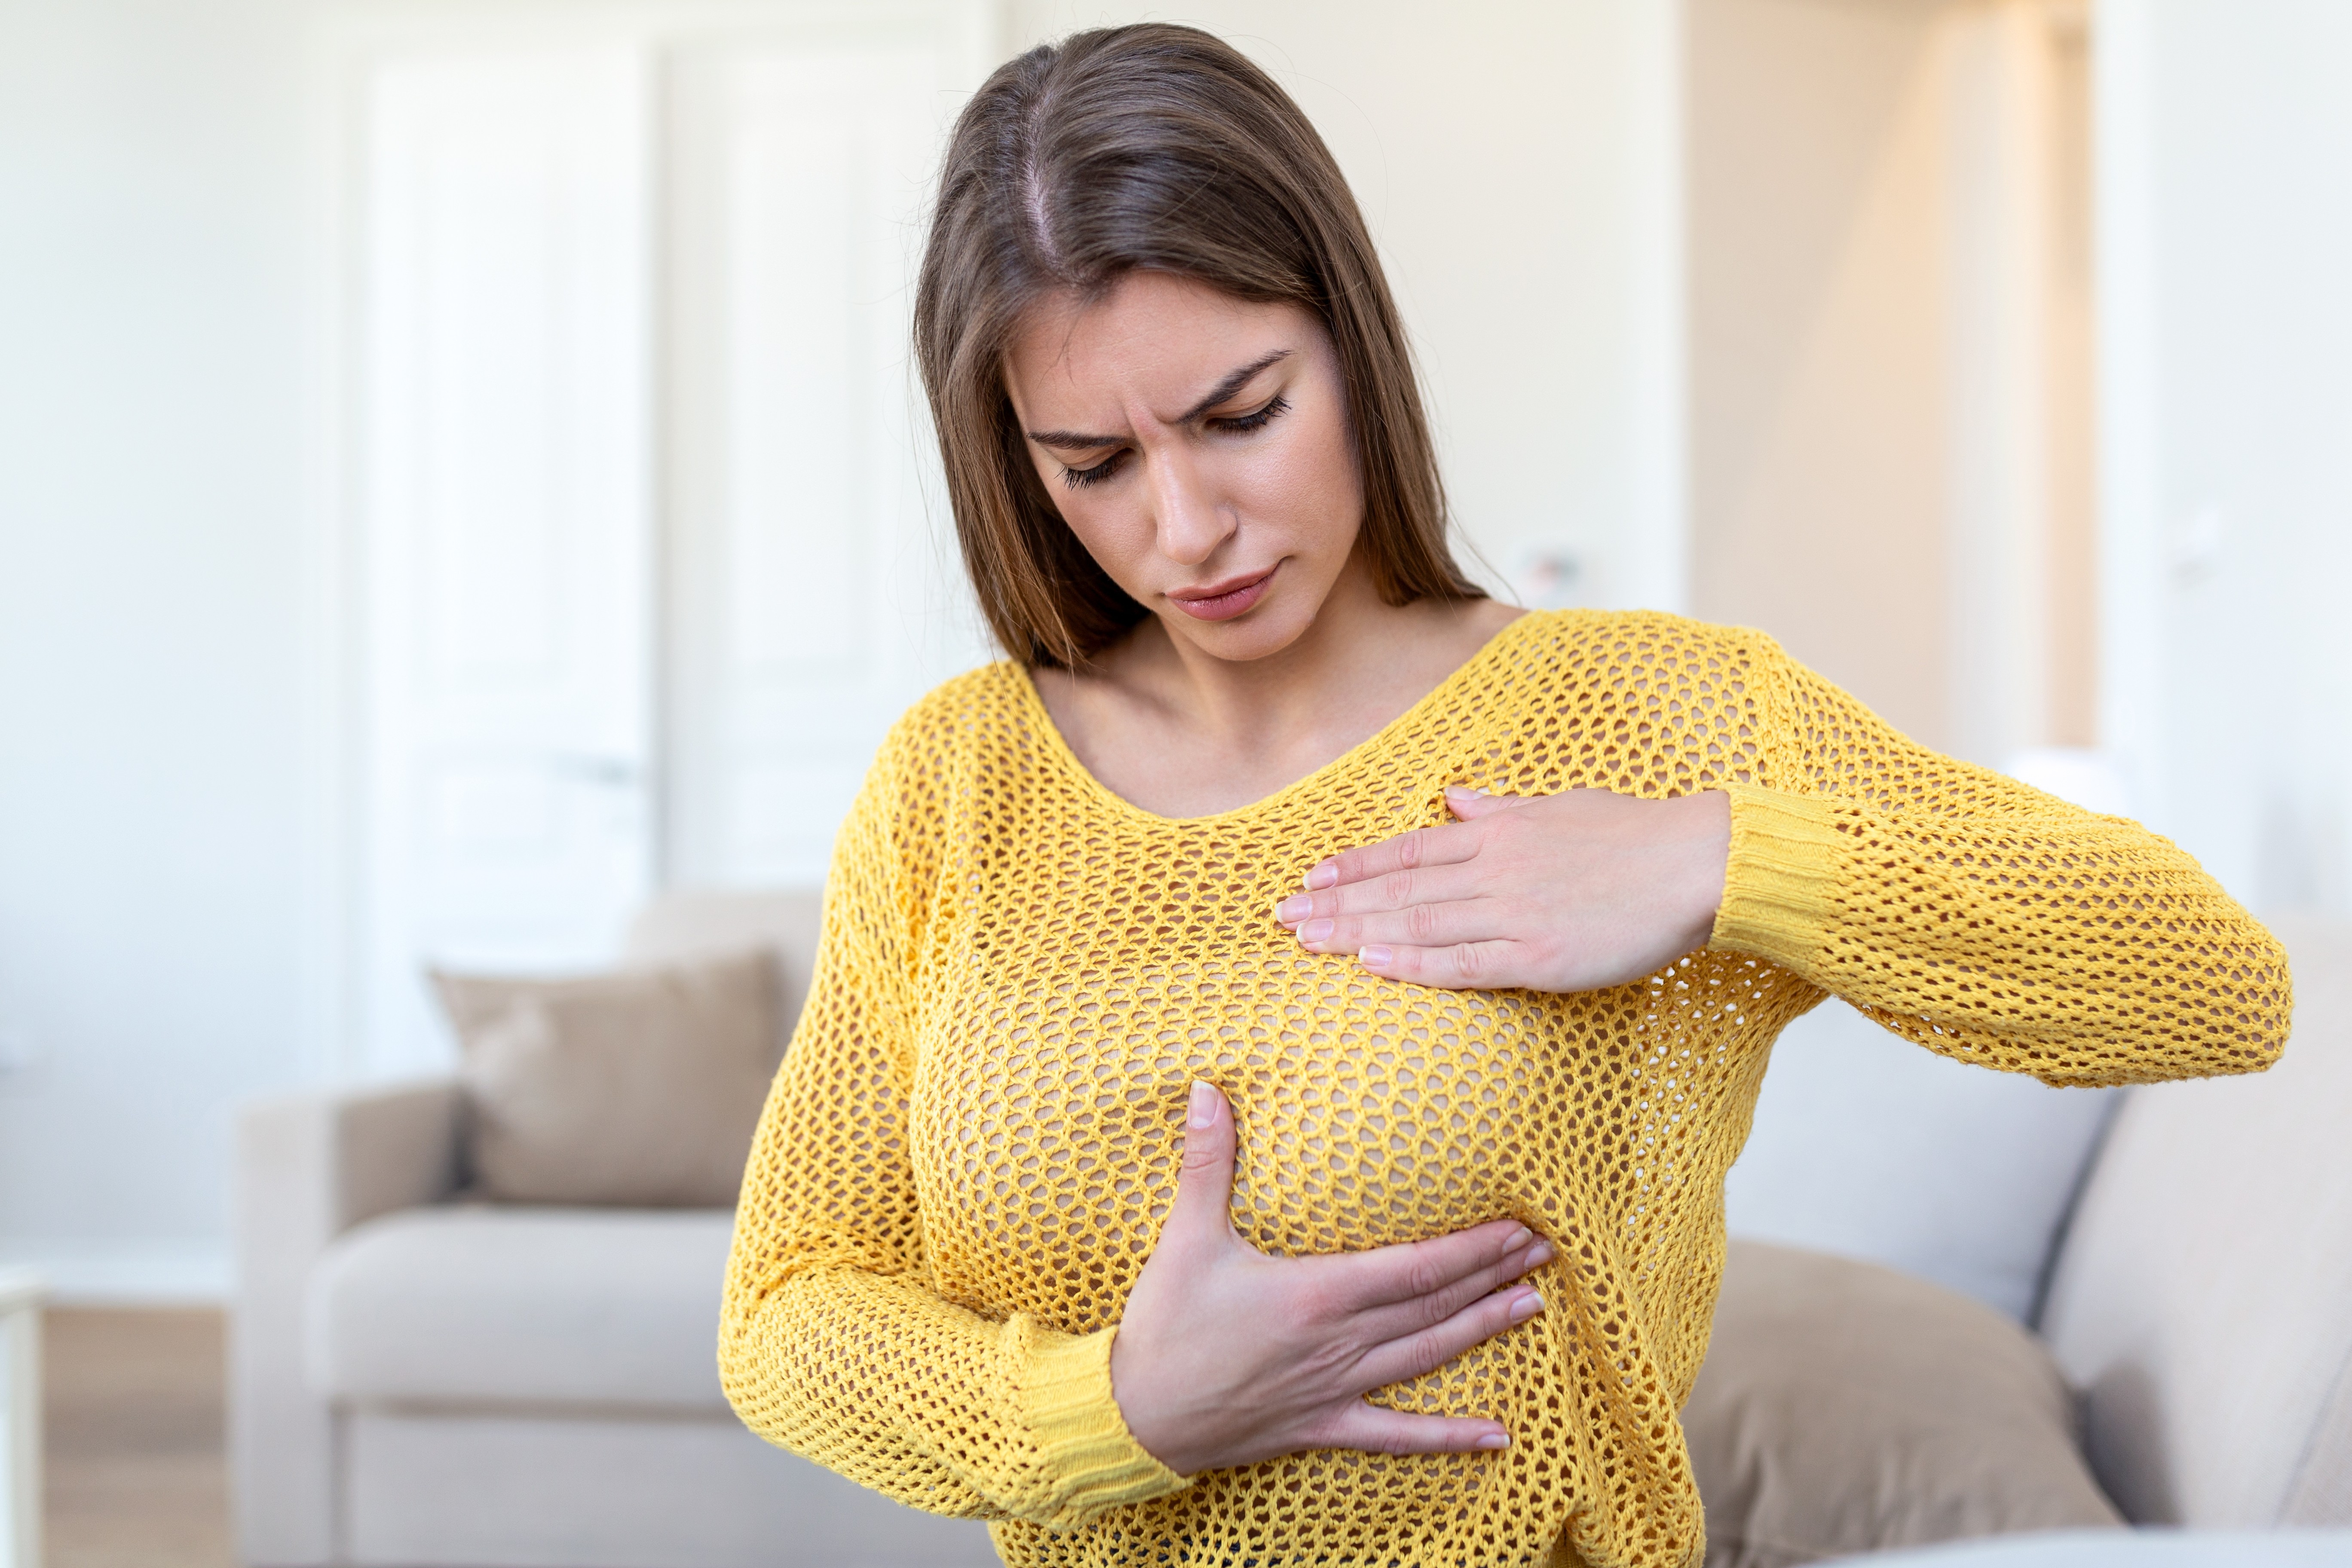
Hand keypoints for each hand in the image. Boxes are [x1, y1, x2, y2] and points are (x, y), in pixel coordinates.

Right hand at [1109, 1081, 1550, 1475]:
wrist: (1136, 1415)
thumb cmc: (1163, 1326)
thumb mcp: (1185, 1238)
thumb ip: (1207, 1163)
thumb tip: (1210, 1090)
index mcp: (1316, 1293)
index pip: (1416, 1267)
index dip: (1472, 1247)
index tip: (1517, 1225)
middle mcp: (1339, 1342)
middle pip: (1434, 1304)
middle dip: (1492, 1275)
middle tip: (1547, 1251)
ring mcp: (1337, 1387)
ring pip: (1427, 1357)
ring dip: (1483, 1330)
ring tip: (1533, 1306)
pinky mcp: (1323, 1423)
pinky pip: (1397, 1435)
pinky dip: (1449, 1437)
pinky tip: (1499, 1440)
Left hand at [1273, 785, 1730, 991]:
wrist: (1698, 862)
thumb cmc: (1636, 835)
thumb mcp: (1561, 807)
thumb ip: (1503, 809)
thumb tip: (1457, 798)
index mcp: (1500, 833)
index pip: (1410, 850)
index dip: (1357, 865)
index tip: (1312, 876)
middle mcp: (1496, 869)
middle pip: (1400, 888)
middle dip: (1337, 902)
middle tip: (1281, 916)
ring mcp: (1515, 912)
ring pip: (1418, 922)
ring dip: (1356, 931)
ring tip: (1305, 939)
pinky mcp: (1540, 955)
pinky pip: (1463, 961)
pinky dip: (1414, 962)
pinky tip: (1371, 964)